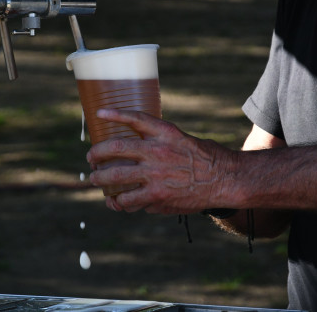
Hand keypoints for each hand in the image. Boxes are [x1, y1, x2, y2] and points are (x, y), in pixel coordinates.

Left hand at [87, 109, 234, 213]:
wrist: (225, 179)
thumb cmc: (207, 159)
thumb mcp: (183, 141)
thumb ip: (159, 145)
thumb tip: (138, 157)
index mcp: (165, 132)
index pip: (134, 118)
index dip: (114, 114)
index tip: (99, 113)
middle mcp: (156, 150)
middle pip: (115, 149)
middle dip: (97, 155)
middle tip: (91, 158)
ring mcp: (154, 174)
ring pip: (115, 177)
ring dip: (100, 179)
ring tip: (95, 180)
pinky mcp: (157, 195)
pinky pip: (129, 200)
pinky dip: (120, 202)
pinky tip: (116, 203)